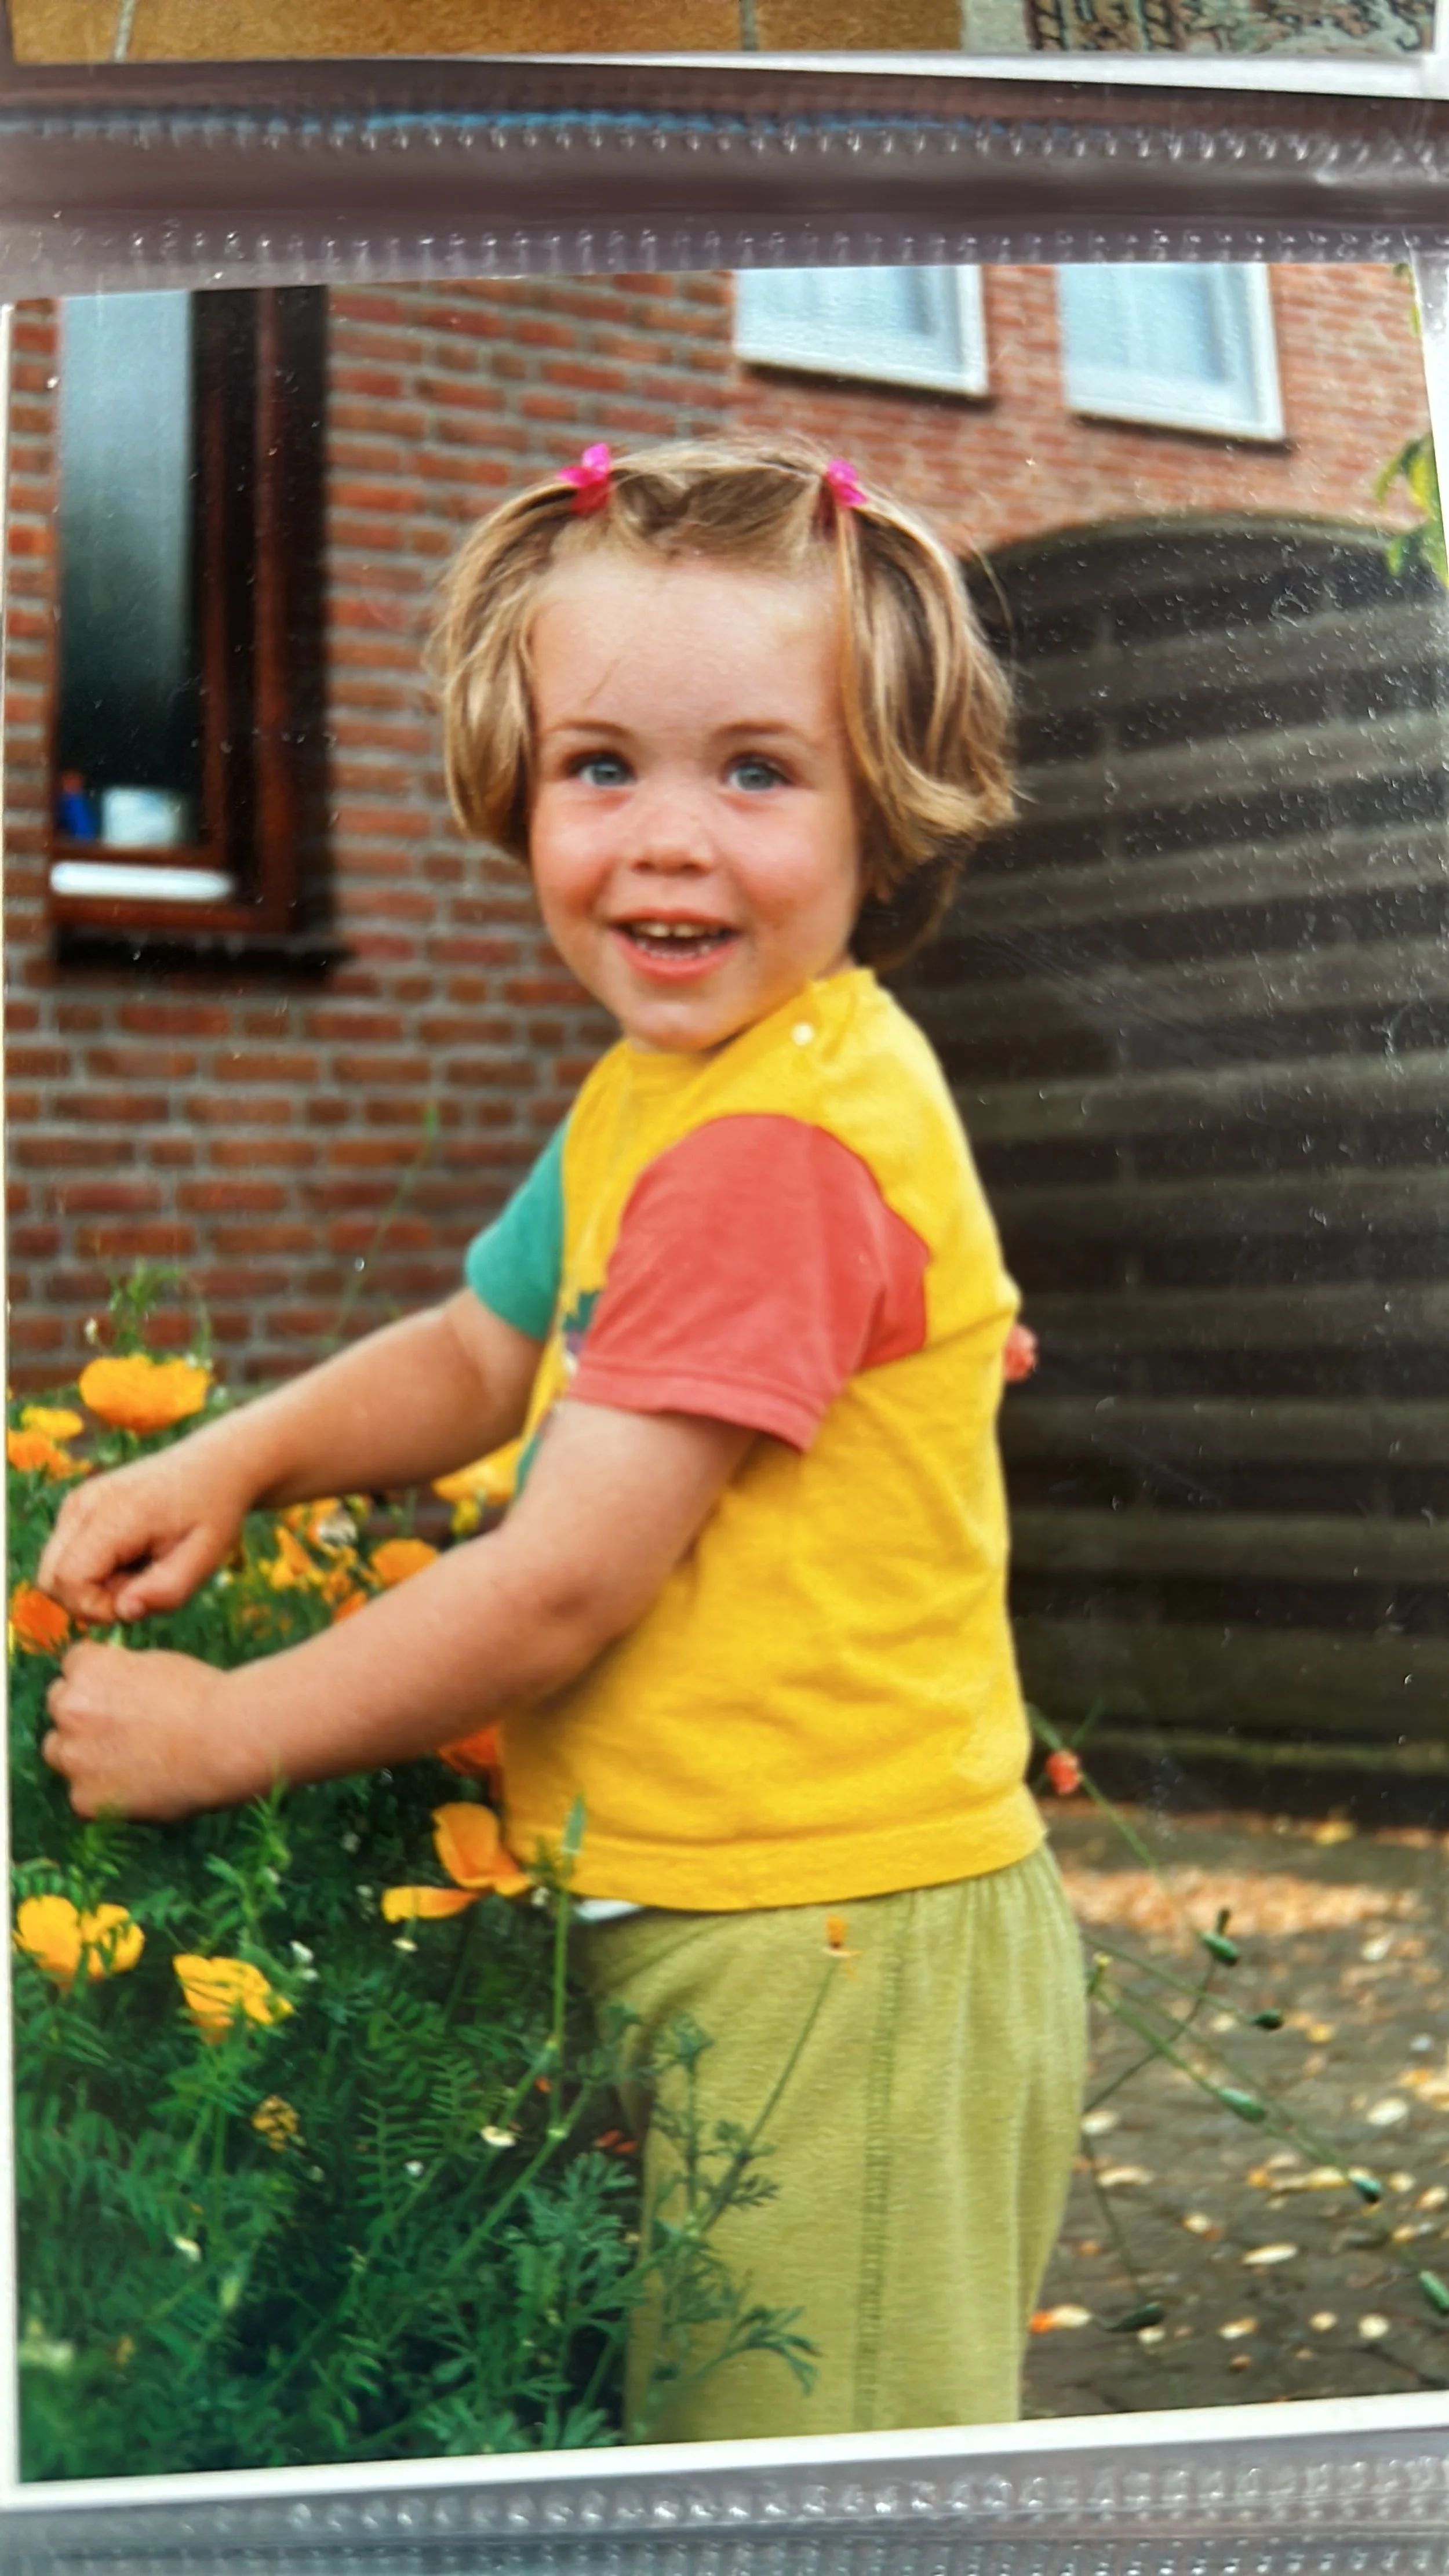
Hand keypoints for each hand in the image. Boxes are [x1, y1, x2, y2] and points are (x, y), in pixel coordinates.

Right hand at [36, 1442, 250, 1626]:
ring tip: (140, 1570)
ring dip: (92, 1586)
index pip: (68, 1580)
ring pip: (54, 1571)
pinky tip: (131, 1557)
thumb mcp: (205, 1558)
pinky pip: (65, 1556)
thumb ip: (166, 1592)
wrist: (215, 1465)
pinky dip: (92, 1569)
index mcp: (116, 1513)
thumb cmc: (212, 1513)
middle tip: (141, 1586)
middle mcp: (85, 1503)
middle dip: (90, 1601)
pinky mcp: (77, 1505)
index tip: (138, 1602)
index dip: (97, 1608)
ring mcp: (77, 1501)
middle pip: (50, 1579)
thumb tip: (123, 1613)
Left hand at [43, 1642, 261, 1820]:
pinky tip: (137, 1786)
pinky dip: (103, 1793)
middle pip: (59, 1708)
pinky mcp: (85, 1798)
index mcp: (87, 1668)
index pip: (72, 1667)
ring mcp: (74, 1756)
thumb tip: (107, 1684)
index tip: (118, 1693)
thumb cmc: (204, 1697)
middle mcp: (69, 1709)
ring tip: (128, 1759)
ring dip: (83, 1754)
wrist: (228, 1741)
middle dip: (83, 1715)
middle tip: (122, 1728)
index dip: (98, 1680)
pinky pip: (82, 1794)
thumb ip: (119, 1671)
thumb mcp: (155, 1663)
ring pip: (59, 1752)